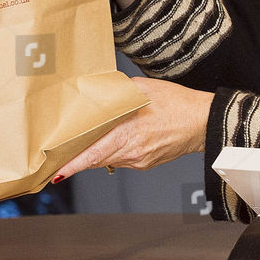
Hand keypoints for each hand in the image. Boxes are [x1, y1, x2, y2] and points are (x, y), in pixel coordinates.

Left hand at [50, 77, 211, 180]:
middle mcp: (132, 151)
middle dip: (77, 158)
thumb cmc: (176, 103)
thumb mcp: (143, 89)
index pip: (94, 153)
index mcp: (129, 133)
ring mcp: (138, 160)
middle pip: (95, 159)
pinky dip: (112, 151)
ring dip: (94, 153)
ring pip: (107, 159)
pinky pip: (121, 159)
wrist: (202, 122)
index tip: (57, 170)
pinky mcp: (144, 164)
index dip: (73, 164)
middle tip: (58, 155)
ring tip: (83, 142)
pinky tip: (113, 139)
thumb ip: (117, 91)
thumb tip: (96, 90)